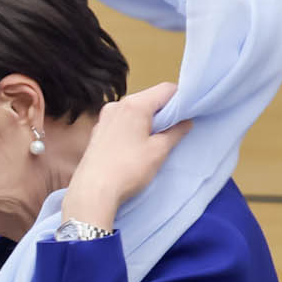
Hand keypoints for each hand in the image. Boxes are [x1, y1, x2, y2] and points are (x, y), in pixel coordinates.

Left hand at [60, 83, 190, 229]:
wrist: (92, 192)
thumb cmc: (128, 169)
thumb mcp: (159, 151)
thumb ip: (176, 132)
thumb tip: (186, 122)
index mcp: (134, 104)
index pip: (166, 89)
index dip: (181, 99)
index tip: (190, 114)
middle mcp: (116, 105)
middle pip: (149, 98)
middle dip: (165, 111)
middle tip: (176, 128)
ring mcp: (104, 118)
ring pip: (135, 110)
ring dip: (149, 120)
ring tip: (157, 140)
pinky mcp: (98, 132)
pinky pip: (122, 122)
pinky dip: (133, 127)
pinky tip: (138, 145)